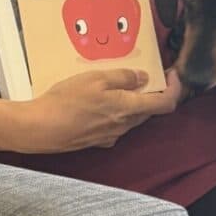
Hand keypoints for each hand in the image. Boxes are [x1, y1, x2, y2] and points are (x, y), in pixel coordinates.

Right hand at [17, 67, 184, 152]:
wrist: (40, 129)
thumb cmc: (66, 101)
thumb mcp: (95, 78)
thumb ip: (123, 77)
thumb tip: (143, 77)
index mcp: (128, 108)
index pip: (165, 104)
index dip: (175, 89)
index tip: (173, 75)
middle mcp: (124, 126)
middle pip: (149, 110)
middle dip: (152, 93)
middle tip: (144, 74)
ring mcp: (110, 136)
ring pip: (132, 118)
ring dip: (132, 102)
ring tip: (117, 85)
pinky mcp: (97, 141)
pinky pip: (115, 125)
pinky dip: (115, 112)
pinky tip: (99, 102)